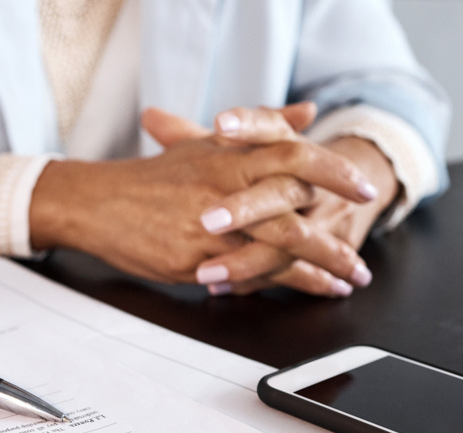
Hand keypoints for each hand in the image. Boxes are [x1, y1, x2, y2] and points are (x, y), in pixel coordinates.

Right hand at [29, 105, 375, 284]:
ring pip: (275, 249)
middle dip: (334, 242)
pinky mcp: (194, 258)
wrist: (100, 202)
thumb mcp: (209, 143)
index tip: (362, 189)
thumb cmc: (154, 177)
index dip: (334, 172)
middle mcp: (224, 189)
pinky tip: (304, 291)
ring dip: (318, 269)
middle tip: (362, 261)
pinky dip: (281, 285)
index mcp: (229, 155)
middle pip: (295, 213)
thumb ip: (264, 126)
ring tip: (345, 281)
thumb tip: (307, 111)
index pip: (295, 156)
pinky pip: (246, 275)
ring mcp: (210, 227)